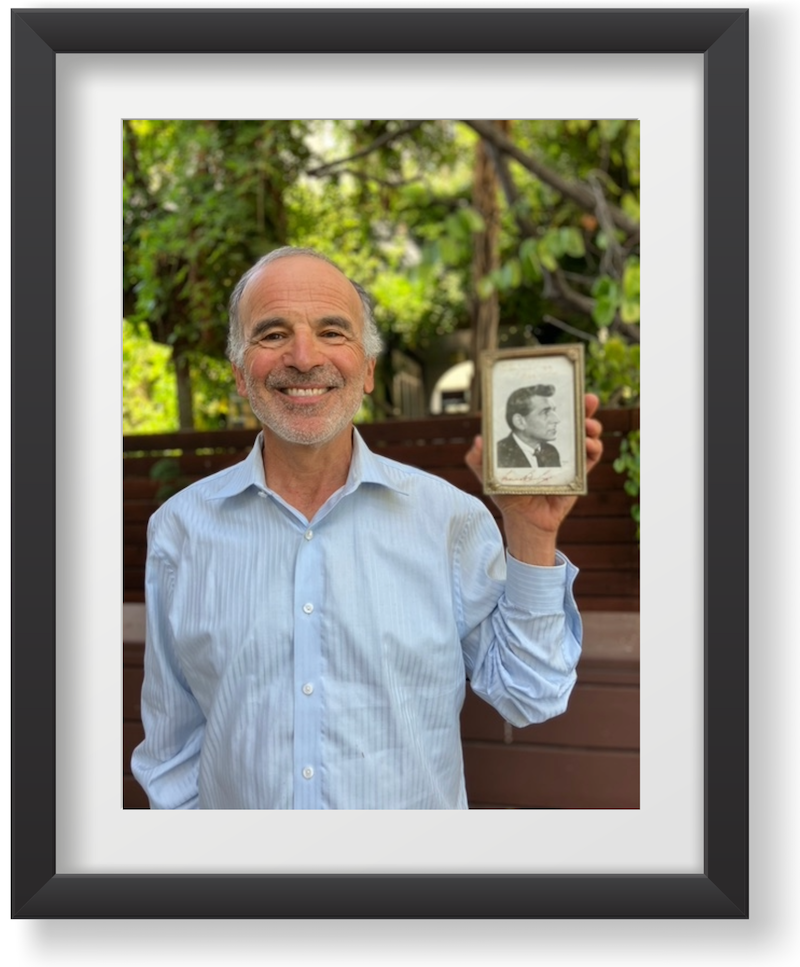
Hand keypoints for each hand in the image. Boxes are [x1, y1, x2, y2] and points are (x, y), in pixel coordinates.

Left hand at [464, 394, 603, 564]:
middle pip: (573, 418)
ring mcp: (569, 457)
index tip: (561, 387)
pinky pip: (592, 459)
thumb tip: (478, 440)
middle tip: (588, 398)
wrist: (523, 520)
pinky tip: (590, 445)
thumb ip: (477, 459)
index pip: (548, 413)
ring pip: (587, 435)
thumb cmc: (507, 493)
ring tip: (588, 425)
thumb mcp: (487, 474)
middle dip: (584, 405)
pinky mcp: (578, 474)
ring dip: (592, 426)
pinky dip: (594, 449)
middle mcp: (556, 443)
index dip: (556, 399)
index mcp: (536, 437)